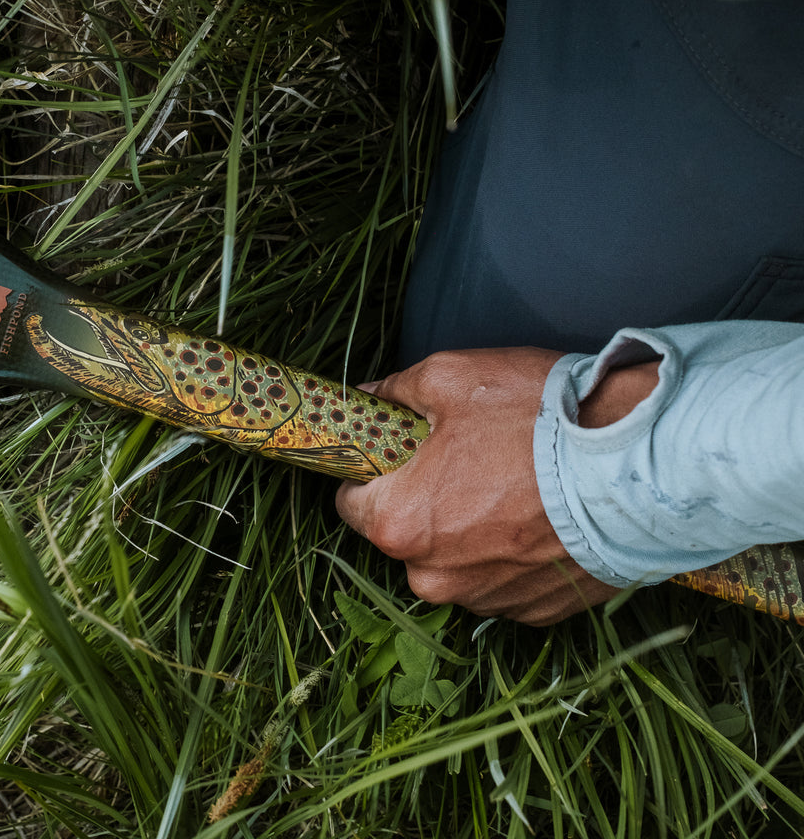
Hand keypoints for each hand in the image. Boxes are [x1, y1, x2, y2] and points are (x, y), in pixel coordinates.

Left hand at [335, 348, 621, 624]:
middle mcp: (434, 577)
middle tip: (468, 457)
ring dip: (471, 529)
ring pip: (455, 560)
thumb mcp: (452, 378)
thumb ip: (395, 392)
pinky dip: (513, 552)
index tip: (396, 454)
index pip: (351, 502)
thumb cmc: (538, 419)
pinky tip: (541, 514)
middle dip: (425, 499)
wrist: (638, 464)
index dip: (370, 472)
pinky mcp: (535, 611)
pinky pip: (503, 579)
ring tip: (514, 483)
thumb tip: (369, 398)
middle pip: (406, 534)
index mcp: (399, 523)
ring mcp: (487, 600)